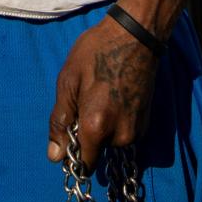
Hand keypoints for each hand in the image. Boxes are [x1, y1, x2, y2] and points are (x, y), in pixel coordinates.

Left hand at [47, 14, 157, 171]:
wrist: (134, 36)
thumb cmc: (96, 53)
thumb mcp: (68, 82)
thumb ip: (61, 122)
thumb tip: (54, 157)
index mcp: (97, 127)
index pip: (84, 165)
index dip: (73, 154)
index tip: (70, 134)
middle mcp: (120, 136)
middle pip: (97, 151)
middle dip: (88, 135)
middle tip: (85, 102)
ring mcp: (137, 130)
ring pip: (111, 142)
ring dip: (103, 128)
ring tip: (101, 95)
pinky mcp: (147, 122)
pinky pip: (124, 133)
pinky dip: (117, 122)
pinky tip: (115, 97)